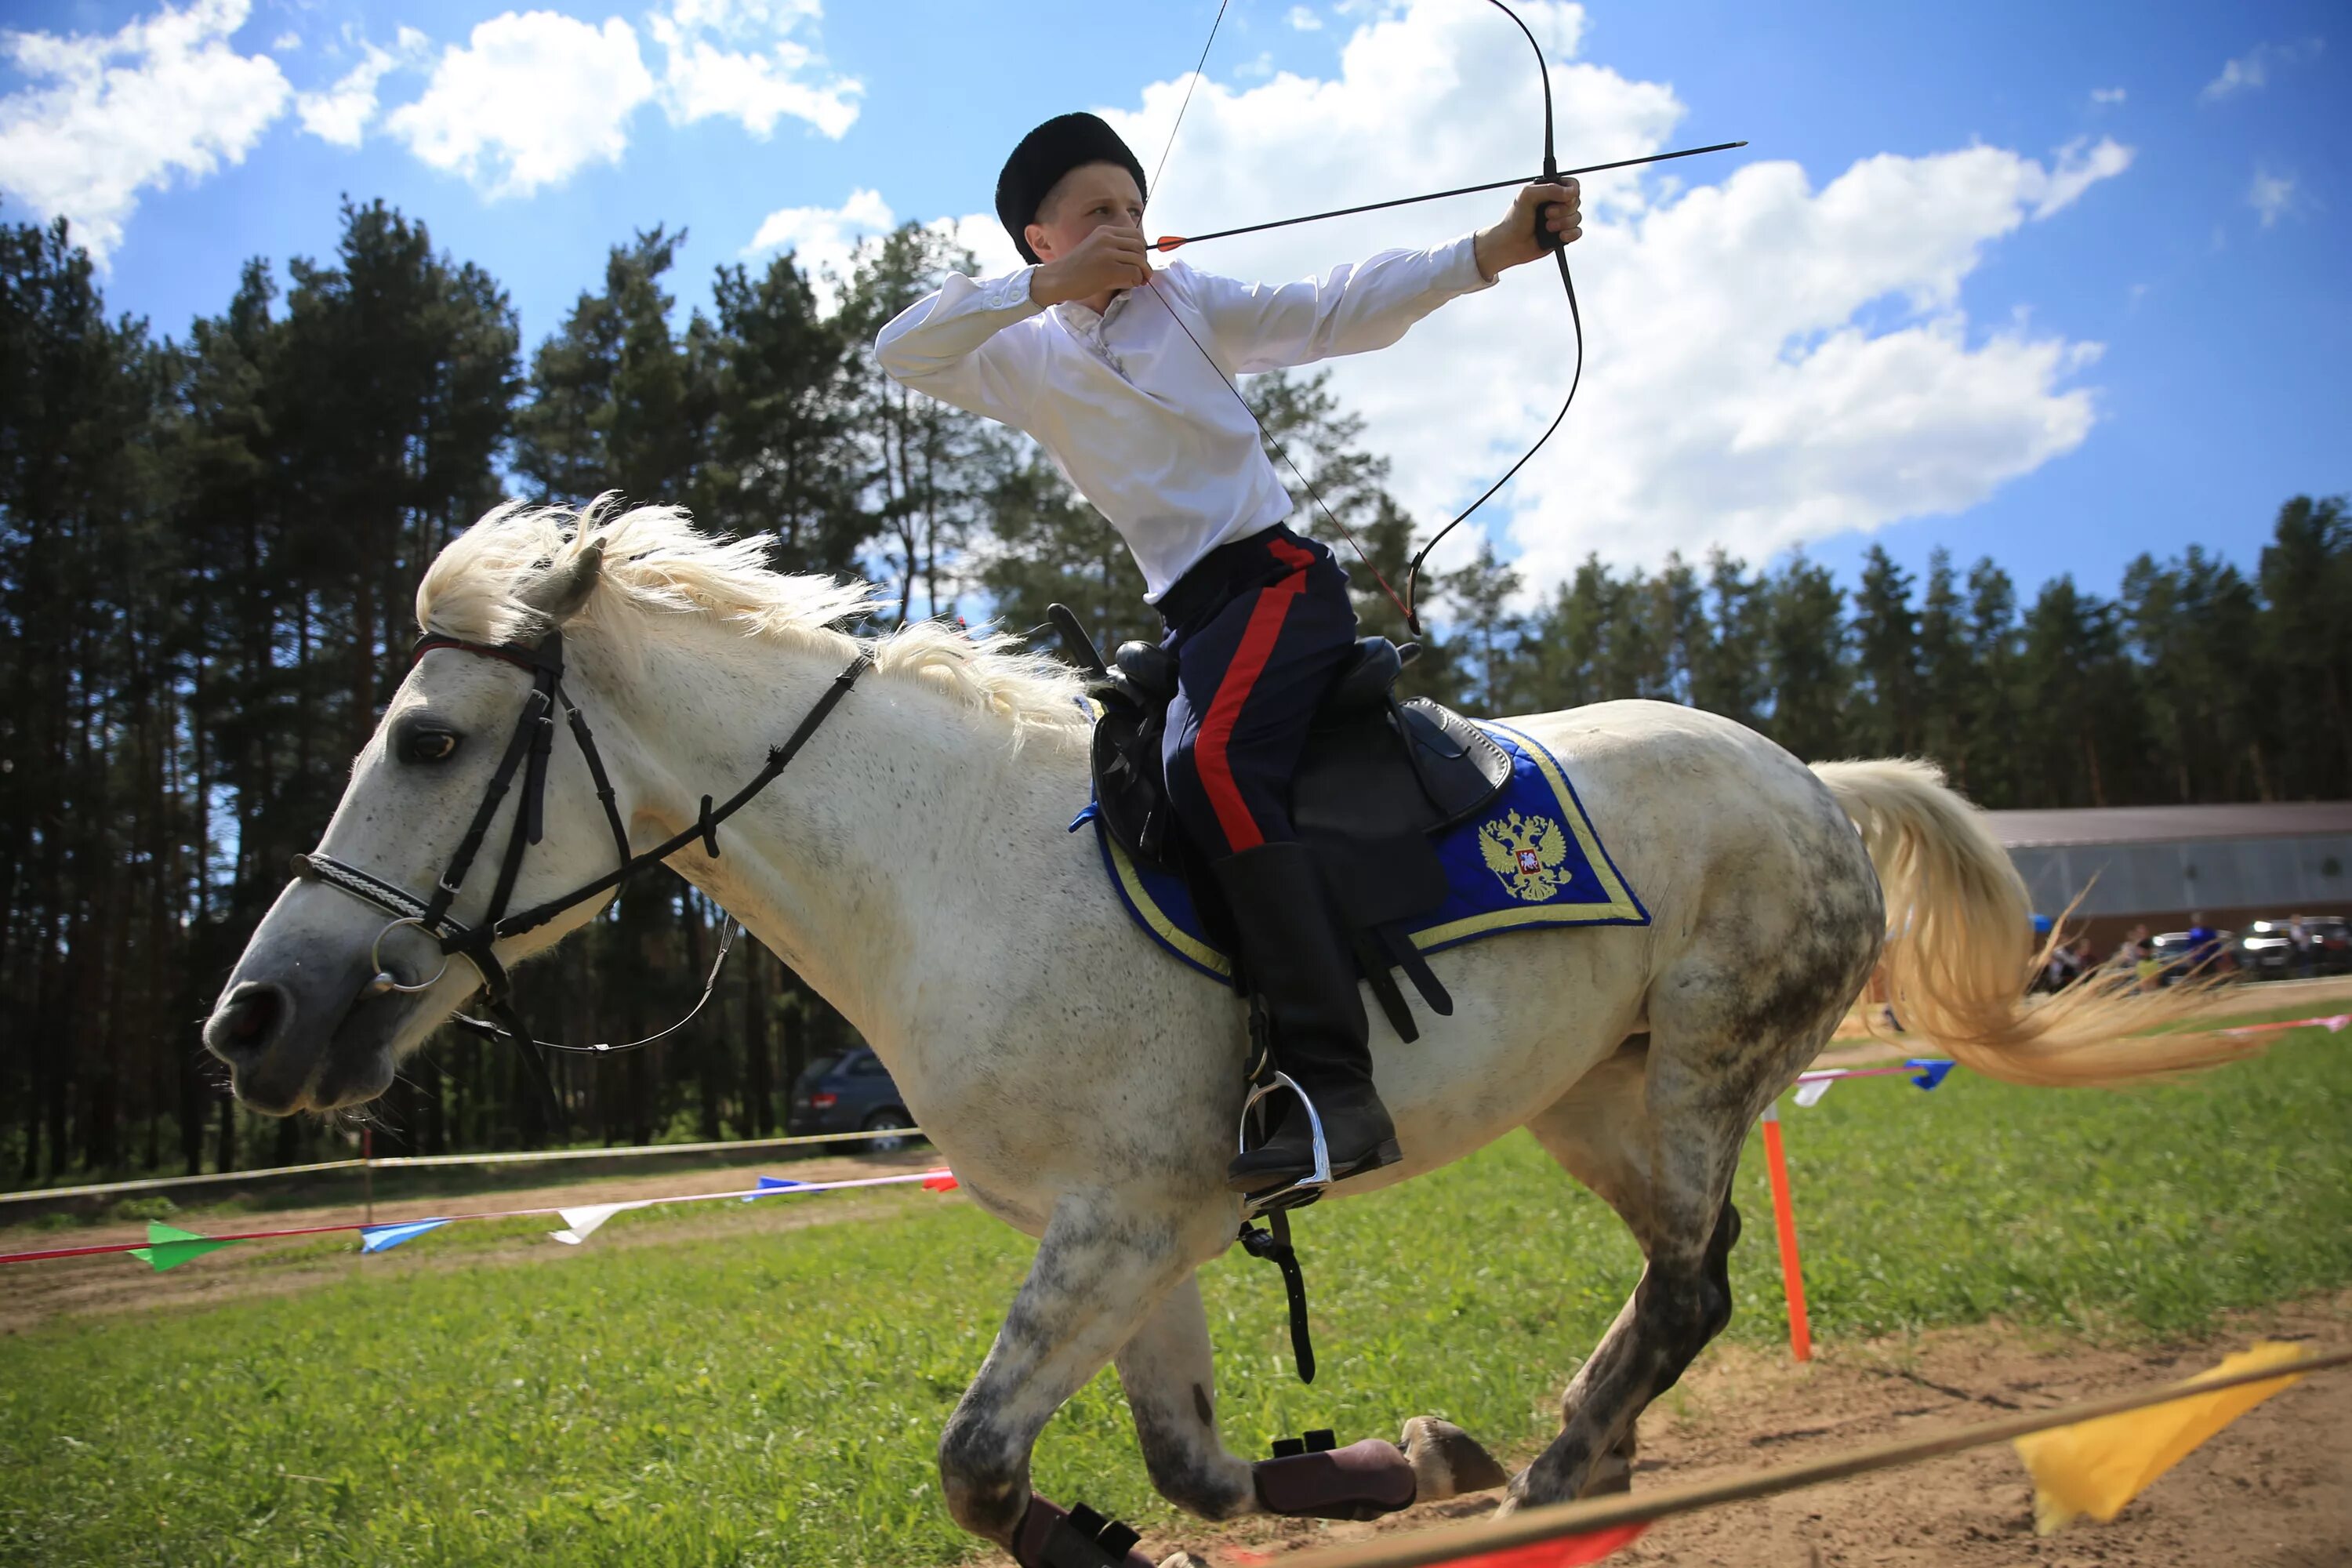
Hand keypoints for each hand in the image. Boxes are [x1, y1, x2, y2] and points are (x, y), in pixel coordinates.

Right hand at [1030, 224, 1152, 305]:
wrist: (1057, 279)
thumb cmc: (1075, 269)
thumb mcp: (1095, 249)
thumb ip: (1113, 249)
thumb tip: (1138, 259)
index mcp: (1104, 231)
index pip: (1135, 234)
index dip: (1142, 249)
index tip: (1140, 262)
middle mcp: (1108, 238)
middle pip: (1140, 246)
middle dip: (1145, 261)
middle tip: (1142, 274)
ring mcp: (1108, 252)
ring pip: (1139, 259)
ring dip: (1142, 273)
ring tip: (1137, 281)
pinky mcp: (1109, 268)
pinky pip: (1134, 272)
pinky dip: (1136, 280)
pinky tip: (1129, 285)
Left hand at [1472, 179, 1580, 279]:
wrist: (1511, 244)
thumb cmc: (1515, 218)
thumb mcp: (1528, 195)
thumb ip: (1549, 188)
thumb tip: (1571, 193)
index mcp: (1550, 191)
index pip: (1572, 185)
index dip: (1572, 191)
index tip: (1563, 198)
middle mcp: (1557, 204)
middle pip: (1576, 202)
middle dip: (1563, 210)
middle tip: (1546, 214)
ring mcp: (1561, 220)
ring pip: (1577, 218)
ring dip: (1563, 223)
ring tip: (1547, 227)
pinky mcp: (1562, 235)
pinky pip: (1578, 232)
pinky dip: (1570, 234)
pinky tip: (1559, 236)